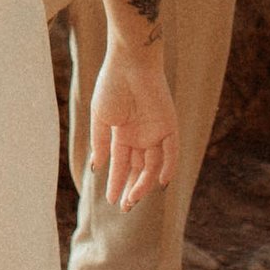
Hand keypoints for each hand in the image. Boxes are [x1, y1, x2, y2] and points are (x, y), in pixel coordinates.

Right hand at [86, 40, 177, 209]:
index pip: (121, 164)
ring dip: (145, 183)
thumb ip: (100, 143)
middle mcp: (141, 136)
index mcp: (123, 134)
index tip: (109, 199)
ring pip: (153, 165)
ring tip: (133, 198)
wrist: (129, 63)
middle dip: (131, 188)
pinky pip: (172, 151)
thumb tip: (97, 168)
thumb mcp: (101, 119)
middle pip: (138, 169)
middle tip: (124, 206)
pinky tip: (159, 182)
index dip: (115, 181)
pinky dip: (168, 166)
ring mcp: (156, 132)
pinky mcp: (169, 125)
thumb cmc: (111, 86)